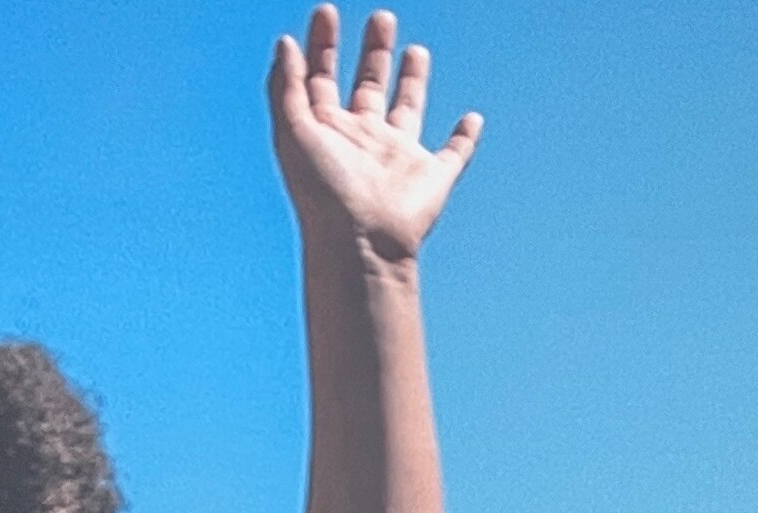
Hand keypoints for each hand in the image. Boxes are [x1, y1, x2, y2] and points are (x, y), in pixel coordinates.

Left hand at [269, 6, 481, 265]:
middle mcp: (362, 141)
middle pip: (367, 86)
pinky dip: (465, 137)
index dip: (322, 44)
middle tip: (382, 17)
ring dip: (412, 81)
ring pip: (407, 110)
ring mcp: (398, 159)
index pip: (321, 79)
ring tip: (416, 50)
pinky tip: (472, 119)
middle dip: (373, 52)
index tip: (326, 10)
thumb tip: (285, 43)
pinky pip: (454, 154)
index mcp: (327, 132)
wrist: (361, 244)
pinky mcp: (433, 178)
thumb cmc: (323, 193)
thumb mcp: (293, 133)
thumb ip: (287, 86)